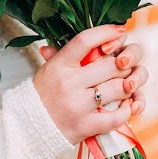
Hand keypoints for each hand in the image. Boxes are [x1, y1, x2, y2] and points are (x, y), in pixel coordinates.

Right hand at [33, 25, 147, 143]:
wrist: (29, 128)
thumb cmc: (42, 96)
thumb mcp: (48, 70)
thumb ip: (68, 53)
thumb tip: (88, 37)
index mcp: (58, 66)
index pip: (85, 41)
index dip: (106, 32)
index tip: (120, 30)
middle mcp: (68, 83)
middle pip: (110, 64)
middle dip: (124, 63)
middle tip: (126, 65)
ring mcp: (77, 106)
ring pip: (118, 88)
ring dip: (128, 85)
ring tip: (127, 84)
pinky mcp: (85, 126)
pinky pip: (116, 116)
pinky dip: (126, 110)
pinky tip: (126, 105)